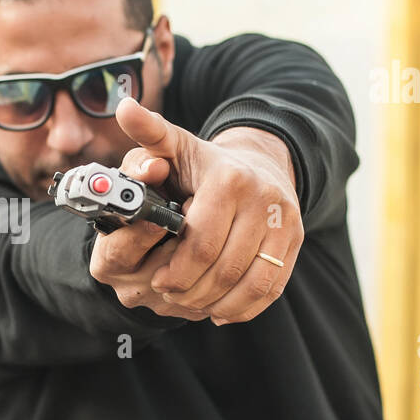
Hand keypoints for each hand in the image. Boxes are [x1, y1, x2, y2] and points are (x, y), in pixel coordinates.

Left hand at [110, 97, 302, 324]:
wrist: (260, 163)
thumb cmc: (203, 162)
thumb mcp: (173, 143)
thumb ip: (147, 133)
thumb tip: (125, 109)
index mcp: (229, 179)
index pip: (200, 242)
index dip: (176, 270)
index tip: (157, 282)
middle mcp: (264, 200)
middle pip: (225, 267)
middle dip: (192, 291)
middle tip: (171, 298)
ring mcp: (285, 223)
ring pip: (252, 283)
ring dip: (218, 303)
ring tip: (193, 306)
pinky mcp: (294, 243)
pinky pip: (272, 287)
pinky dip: (246, 307)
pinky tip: (221, 310)